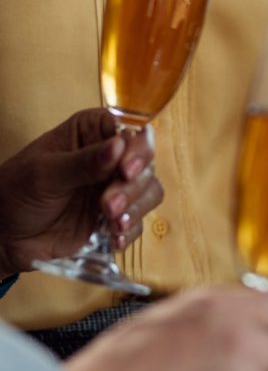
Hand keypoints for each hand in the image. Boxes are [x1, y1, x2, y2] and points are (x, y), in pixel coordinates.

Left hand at [0, 109, 161, 276]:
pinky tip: (113, 239)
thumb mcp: (44, 174)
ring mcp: (114, 188)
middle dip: (132, 187)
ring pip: (149, 191)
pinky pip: (139, 222)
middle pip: (146, 163)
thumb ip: (83, 162)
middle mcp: (109, 157)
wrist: (3, 237)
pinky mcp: (115, 217)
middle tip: (108, 205)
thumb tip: (119, 146)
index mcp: (91, 133)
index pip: (129, 131)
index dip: (136, 149)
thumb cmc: (15, 193)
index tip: (125, 170)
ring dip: (135, 209)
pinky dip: (130, 231)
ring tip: (111, 224)